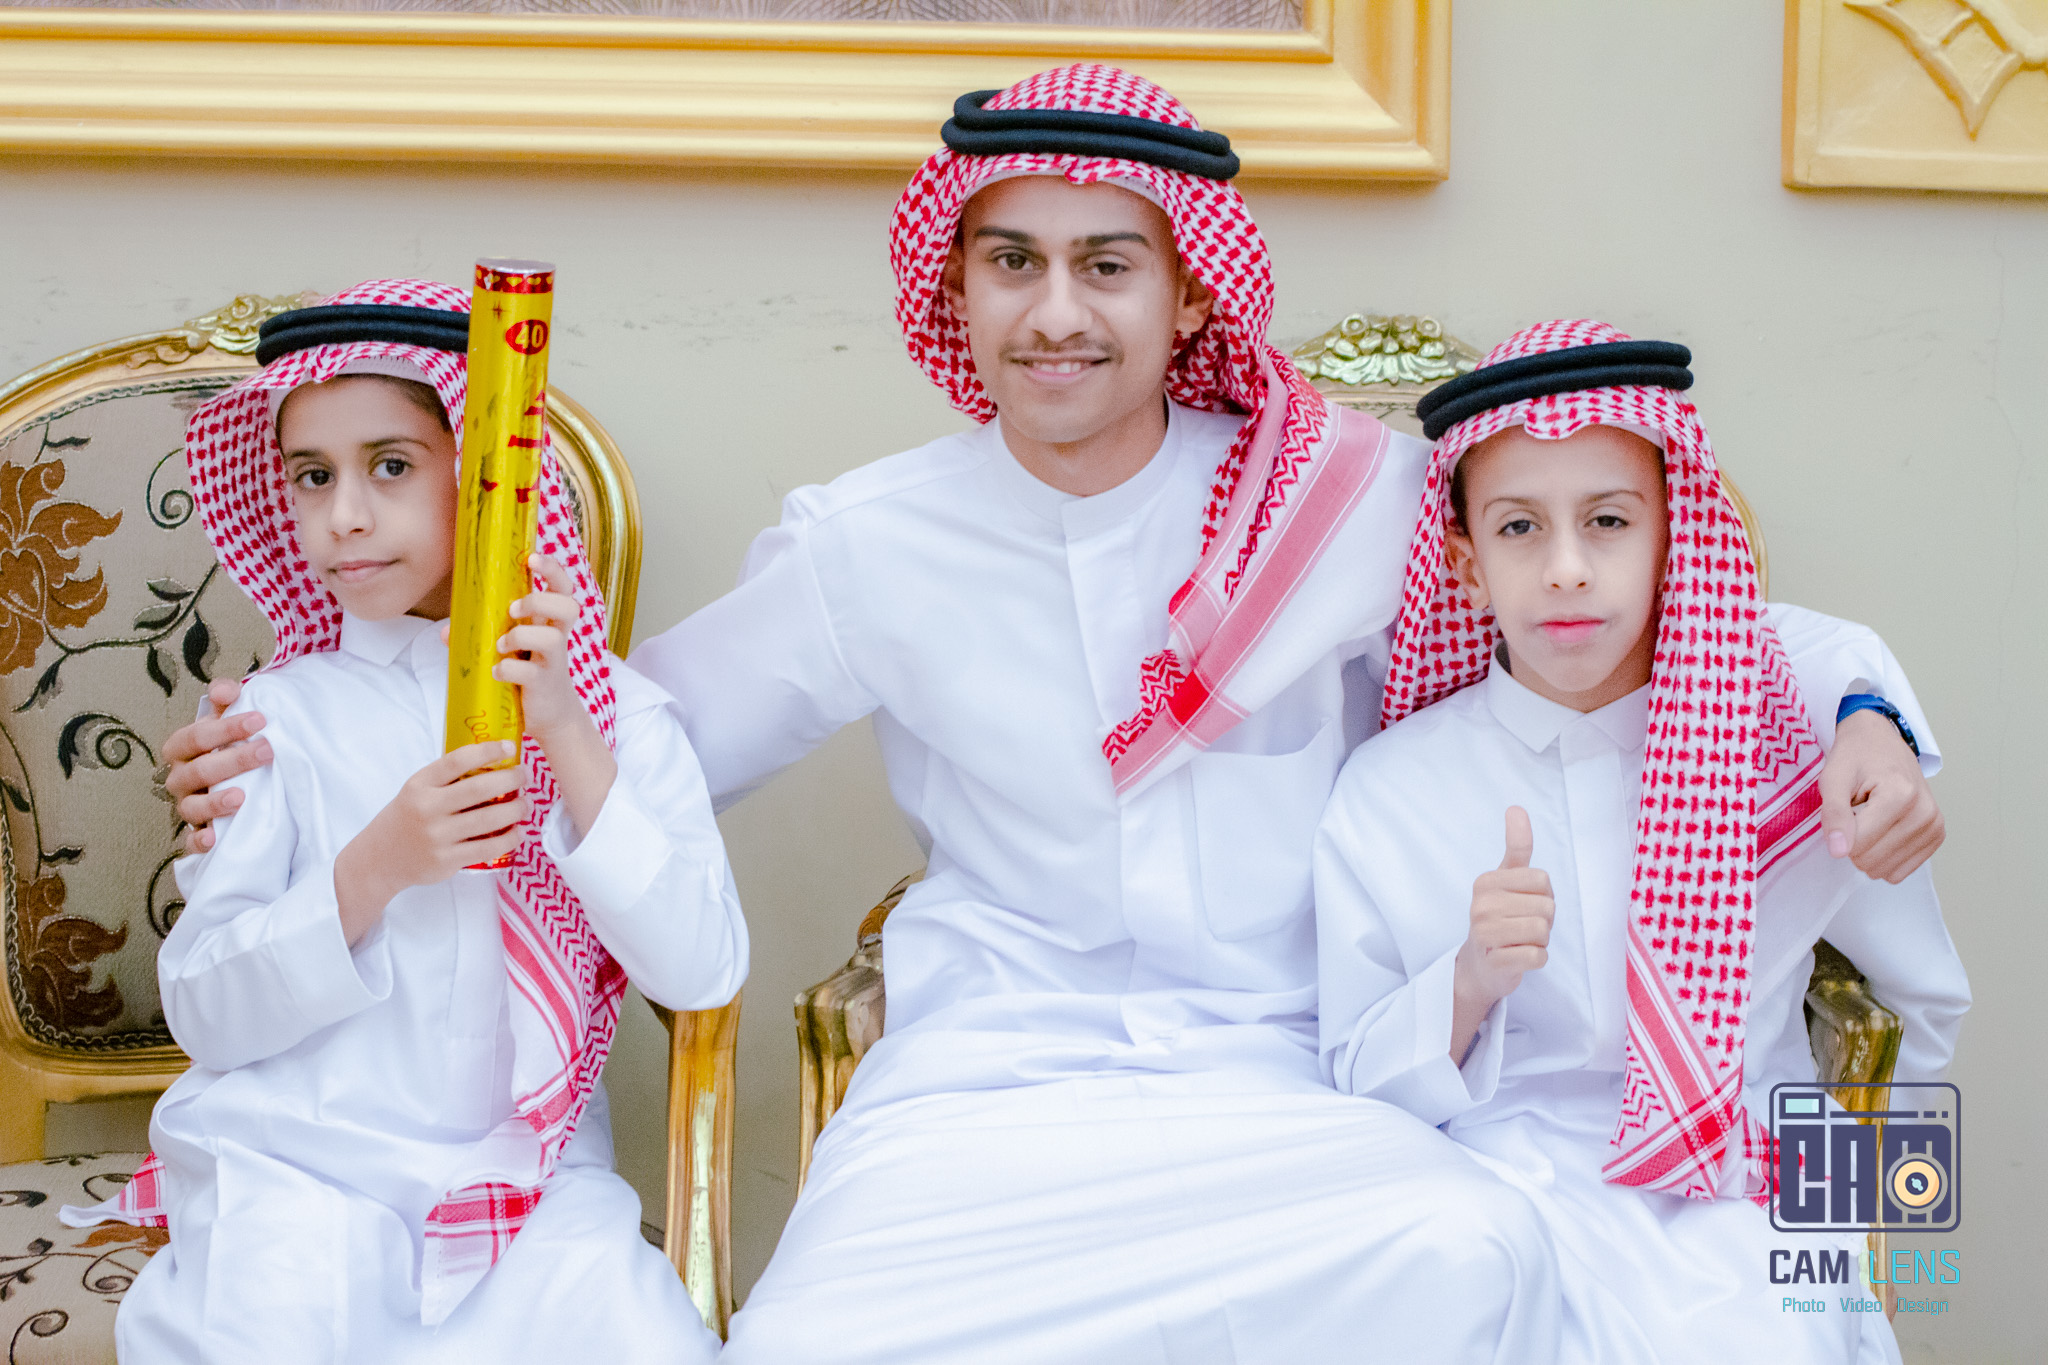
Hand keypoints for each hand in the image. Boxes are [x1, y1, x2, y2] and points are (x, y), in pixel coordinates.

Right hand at [164, 678, 272, 854]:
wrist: (233, 780)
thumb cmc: (227, 748)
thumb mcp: (227, 723)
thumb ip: (225, 703)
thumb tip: (225, 689)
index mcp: (183, 749)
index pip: (195, 737)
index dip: (224, 728)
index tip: (260, 719)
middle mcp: (180, 778)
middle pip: (198, 771)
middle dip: (233, 761)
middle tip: (267, 750)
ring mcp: (187, 806)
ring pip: (191, 807)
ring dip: (214, 803)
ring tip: (241, 797)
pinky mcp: (196, 833)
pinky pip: (189, 842)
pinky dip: (198, 843)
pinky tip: (213, 839)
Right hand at [332, 741, 527, 945]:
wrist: (379, 859)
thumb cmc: (408, 817)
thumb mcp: (417, 790)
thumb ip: (447, 778)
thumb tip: (494, 760)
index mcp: (420, 785)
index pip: (456, 761)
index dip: (487, 751)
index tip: (509, 747)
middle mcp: (427, 809)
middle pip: (479, 789)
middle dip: (510, 780)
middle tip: (524, 776)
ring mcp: (437, 837)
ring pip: (488, 820)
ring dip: (516, 809)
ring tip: (526, 803)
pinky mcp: (446, 861)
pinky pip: (487, 848)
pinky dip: (510, 839)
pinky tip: (518, 832)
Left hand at [496, 554, 592, 748]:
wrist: (549, 715)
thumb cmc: (528, 672)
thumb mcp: (508, 649)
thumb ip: (479, 635)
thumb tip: (444, 631)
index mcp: (549, 622)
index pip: (563, 588)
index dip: (553, 570)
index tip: (533, 558)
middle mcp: (557, 637)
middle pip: (569, 606)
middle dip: (540, 600)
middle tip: (513, 609)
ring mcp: (553, 661)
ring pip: (553, 638)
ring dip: (521, 635)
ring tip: (502, 645)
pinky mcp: (545, 684)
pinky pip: (530, 672)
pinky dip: (509, 669)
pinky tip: (497, 672)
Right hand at [1450, 807, 1554, 1062]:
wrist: (1480, 965)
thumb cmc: (1500, 917)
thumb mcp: (1508, 878)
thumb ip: (1516, 845)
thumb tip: (1516, 807)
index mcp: (1486, 882)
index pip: (1542, 880)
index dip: (1542, 895)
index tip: (1524, 904)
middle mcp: (1481, 905)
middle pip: (1546, 907)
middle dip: (1543, 921)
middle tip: (1522, 927)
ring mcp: (1485, 934)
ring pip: (1543, 931)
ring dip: (1541, 941)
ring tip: (1520, 942)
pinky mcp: (1495, 961)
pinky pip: (1538, 956)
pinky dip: (1537, 959)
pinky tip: (1519, 957)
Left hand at [1819, 708, 1944, 883]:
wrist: (1880, 742)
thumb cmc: (1855, 758)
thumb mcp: (1833, 779)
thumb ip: (1834, 815)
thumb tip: (1839, 852)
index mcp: (1901, 795)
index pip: (1857, 846)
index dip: (1840, 832)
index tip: (1846, 807)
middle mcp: (1925, 813)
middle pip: (1872, 861)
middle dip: (1854, 842)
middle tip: (1858, 811)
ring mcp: (1934, 826)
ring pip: (1885, 870)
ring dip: (1870, 848)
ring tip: (1872, 817)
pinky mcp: (1936, 836)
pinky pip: (1900, 871)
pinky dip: (1885, 856)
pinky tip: (1885, 829)